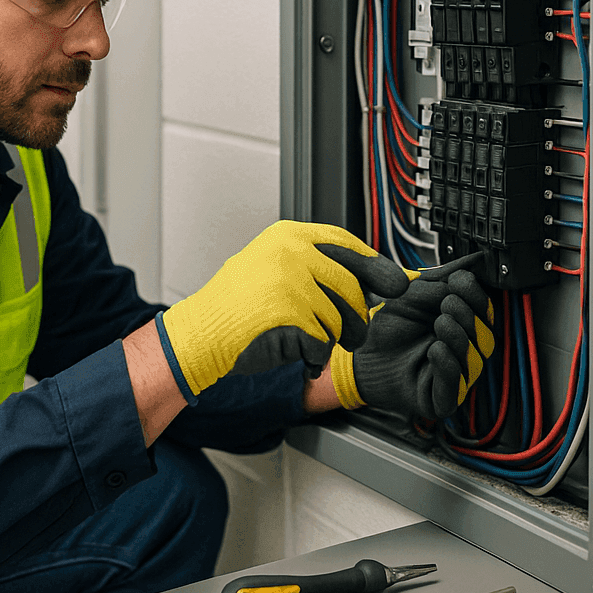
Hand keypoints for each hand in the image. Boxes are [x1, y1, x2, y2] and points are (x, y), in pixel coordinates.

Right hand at [156, 221, 410, 398]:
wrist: (200, 333)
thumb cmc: (237, 307)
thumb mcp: (275, 269)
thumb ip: (322, 269)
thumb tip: (386, 279)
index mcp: (289, 236)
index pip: (349, 245)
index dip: (374, 267)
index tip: (393, 282)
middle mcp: (292, 252)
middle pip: (352, 287)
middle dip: (357, 318)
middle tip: (353, 334)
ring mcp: (290, 281)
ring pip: (340, 320)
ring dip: (329, 341)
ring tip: (304, 342)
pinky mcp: (289, 313)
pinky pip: (322, 344)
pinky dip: (313, 357)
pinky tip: (294, 353)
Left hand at [328, 254, 495, 420]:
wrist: (355, 352)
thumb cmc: (384, 324)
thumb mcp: (413, 292)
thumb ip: (443, 279)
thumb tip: (475, 261)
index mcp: (460, 325)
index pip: (485, 313)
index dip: (478, 297)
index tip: (460, 282)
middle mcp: (462, 352)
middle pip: (486, 337)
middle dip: (470, 316)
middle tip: (448, 303)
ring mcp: (453, 377)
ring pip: (476, 362)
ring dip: (461, 338)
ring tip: (440, 323)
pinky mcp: (439, 400)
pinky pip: (455, 387)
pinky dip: (449, 366)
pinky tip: (435, 349)